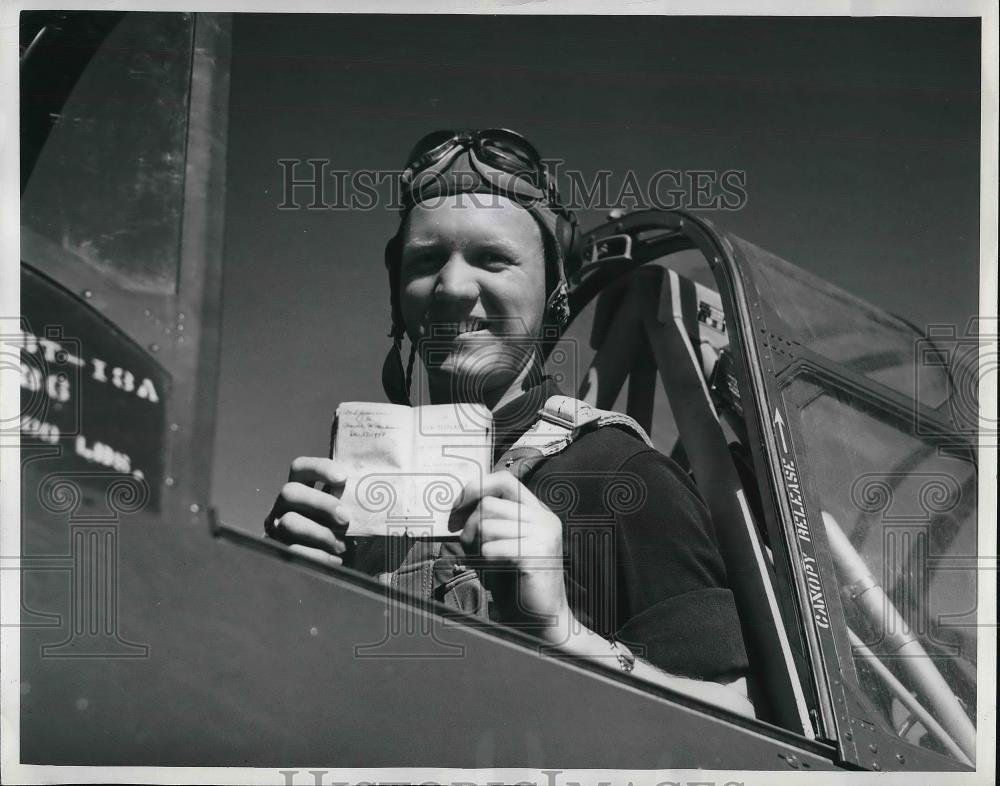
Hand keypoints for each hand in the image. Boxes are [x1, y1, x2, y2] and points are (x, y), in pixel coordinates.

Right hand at [264, 457, 350, 566]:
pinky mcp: (281, 551)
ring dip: (319, 533)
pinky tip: (335, 559)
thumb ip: (353, 496)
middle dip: (320, 503)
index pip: (300, 467)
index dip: (319, 468)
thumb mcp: (348, 509)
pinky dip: (318, 555)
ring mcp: (279, 528)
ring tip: (341, 545)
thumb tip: (377, 485)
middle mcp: (285, 506)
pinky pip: (294, 551)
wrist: (340, 562)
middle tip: (345, 518)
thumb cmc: (346, 530)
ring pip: (289, 522)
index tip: (343, 478)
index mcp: (302, 488)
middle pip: (289, 492)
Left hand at [449, 470, 569, 635]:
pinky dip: (486, 563)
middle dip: (470, 527)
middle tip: (470, 548)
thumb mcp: (503, 544)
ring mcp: (543, 535)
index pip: (505, 481)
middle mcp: (544, 519)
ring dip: (477, 548)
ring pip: (487, 526)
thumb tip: (458, 504)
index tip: (457, 506)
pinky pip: (491, 549)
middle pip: (489, 504)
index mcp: (538, 512)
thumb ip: (491, 522)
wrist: (542, 620)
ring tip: (488, 564)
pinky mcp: (536, 555)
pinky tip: (499, 573)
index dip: (476, 487)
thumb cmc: (517, 584)